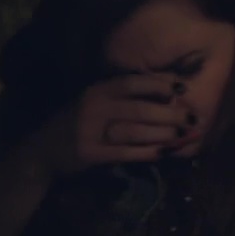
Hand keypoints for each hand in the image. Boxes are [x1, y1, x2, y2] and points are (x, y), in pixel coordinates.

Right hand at [27, 74, 194, 176]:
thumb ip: (121, 98)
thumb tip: (164, 93)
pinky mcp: (90, 153)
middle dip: (170, 112)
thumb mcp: (93, 103)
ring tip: (184, 136)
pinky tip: (164, 153)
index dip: (159, 83)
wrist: (41, 152)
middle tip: (193, 117)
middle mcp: (93, 106)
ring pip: (135, 130)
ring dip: (163, 134)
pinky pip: (126, 152)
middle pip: (139, 107)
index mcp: (97, 90)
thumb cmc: (76, 125)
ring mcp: (91, 130)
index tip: (183, 87)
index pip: (132, 81)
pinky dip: (147, 153)